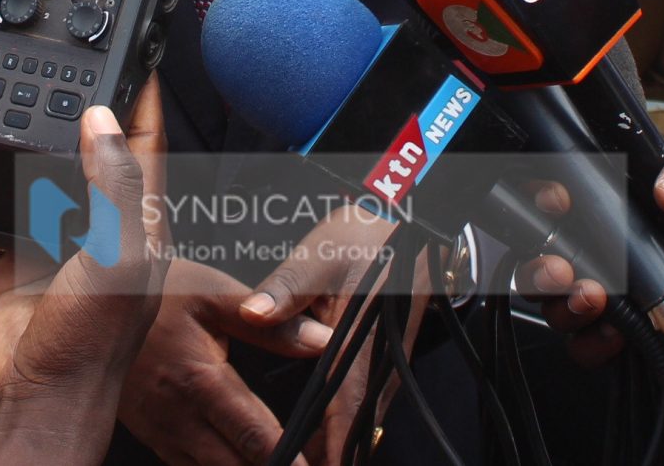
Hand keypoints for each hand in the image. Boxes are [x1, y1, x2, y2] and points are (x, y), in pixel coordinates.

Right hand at [0, 80, 172, 417]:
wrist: (41, 405)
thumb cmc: (93, 343)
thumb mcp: (118, 251)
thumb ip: (114, 184)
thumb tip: (103, 118)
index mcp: (138, 224)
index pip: (145, 147)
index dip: (142, 101)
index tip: (136, 56)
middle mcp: (98, 232)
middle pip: (86, 158)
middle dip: (67, 118)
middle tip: (47, 76)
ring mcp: (52, 250)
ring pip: (29, 184)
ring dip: (7, 155)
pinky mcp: (11, 271)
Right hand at [116, 263, 336, 465]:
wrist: (92, 304)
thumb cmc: (158, 294)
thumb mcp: (214, 295)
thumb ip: (272, 325)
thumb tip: (324, 339)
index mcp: (199, 382)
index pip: (254, 436)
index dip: (286, 459)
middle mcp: (177, 417)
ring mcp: (160, 431)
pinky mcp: (150, 434)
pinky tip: (237, 463)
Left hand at [234, 206, 398, 463]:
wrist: (412, 221)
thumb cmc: (363, 235)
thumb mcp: (319, 254)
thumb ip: (286, 288)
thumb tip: (252, 314)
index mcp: (362, 339)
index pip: (347, 409)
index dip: (334, 447)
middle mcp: (382, 358)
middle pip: (359, 423)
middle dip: (335, 453)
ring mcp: (391, 359)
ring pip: (368, 414)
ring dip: (343, 439)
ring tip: (309, 460)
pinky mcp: (390, 355)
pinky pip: (371, 398)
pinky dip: (350, 419)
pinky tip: (328, 431)